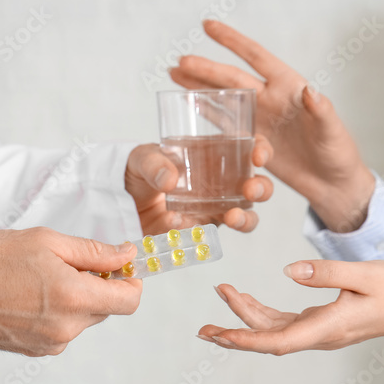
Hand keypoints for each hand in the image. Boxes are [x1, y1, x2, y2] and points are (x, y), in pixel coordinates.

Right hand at [0, 227, 141, 356]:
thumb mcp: (48, 242)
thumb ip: (94, 252)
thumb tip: (127, 255)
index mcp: (75, 298)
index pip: (130, 301)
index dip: (132, 282)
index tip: (121, 268)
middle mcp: (68, 327)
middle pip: (106, 308)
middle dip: (98, 286)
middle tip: (69, 265)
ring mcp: (52, 343)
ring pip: (84, 319)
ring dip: (76, 300)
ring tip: (42, 280)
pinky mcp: (37, 350)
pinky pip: (63, 331)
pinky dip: (58, 314)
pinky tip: (31, 298)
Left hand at [125, 140, 273, 235]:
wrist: (120, 201)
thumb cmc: (137, 170)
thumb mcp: (142, 158)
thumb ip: (154, 164)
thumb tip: (170, 178)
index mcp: (215, 155)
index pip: (249, 148)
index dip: (262, 150)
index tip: (259, 156)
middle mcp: (222, 183)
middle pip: (258, 186)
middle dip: (262, 188)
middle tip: (250, 190)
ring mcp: (214, 208)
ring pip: (245, 216)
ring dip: (245, 219)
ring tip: (232, 217)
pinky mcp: (200, 230)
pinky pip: (209, 235)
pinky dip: (197, 231)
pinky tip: (178, 223)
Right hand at [170, 20, 375, 231]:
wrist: (333, 183)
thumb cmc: (338, 153)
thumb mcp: (332, 130)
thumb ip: (321, 110)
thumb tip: (310, 92)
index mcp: (289, 87)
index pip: (256, 57)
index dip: (232, 41)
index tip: (208, 26)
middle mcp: (271, 98)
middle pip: (231, 78)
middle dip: (206, 69)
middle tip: (180, 61)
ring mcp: (260, 119)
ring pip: (223, 97)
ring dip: (199, 86)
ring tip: (174, 73)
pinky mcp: (253, 140)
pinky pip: (225, 123)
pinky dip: (206, 112)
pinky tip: (188, 102)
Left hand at [198, 260, 383, 355]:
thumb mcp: (364, 273)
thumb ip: (326, 272)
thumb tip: (287, 272)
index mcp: (329, 326)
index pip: (279, 340)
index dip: (246, 339)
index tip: (220, 335)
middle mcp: (321, 335)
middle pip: (269, 339)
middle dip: (234, 333)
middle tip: (202, 328)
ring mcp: (322, 330)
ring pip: (275, 331)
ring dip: (246, 319)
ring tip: (221, 296)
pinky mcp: (324, 322)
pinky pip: (286, 323)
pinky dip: (262, 313)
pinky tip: (246, 300)